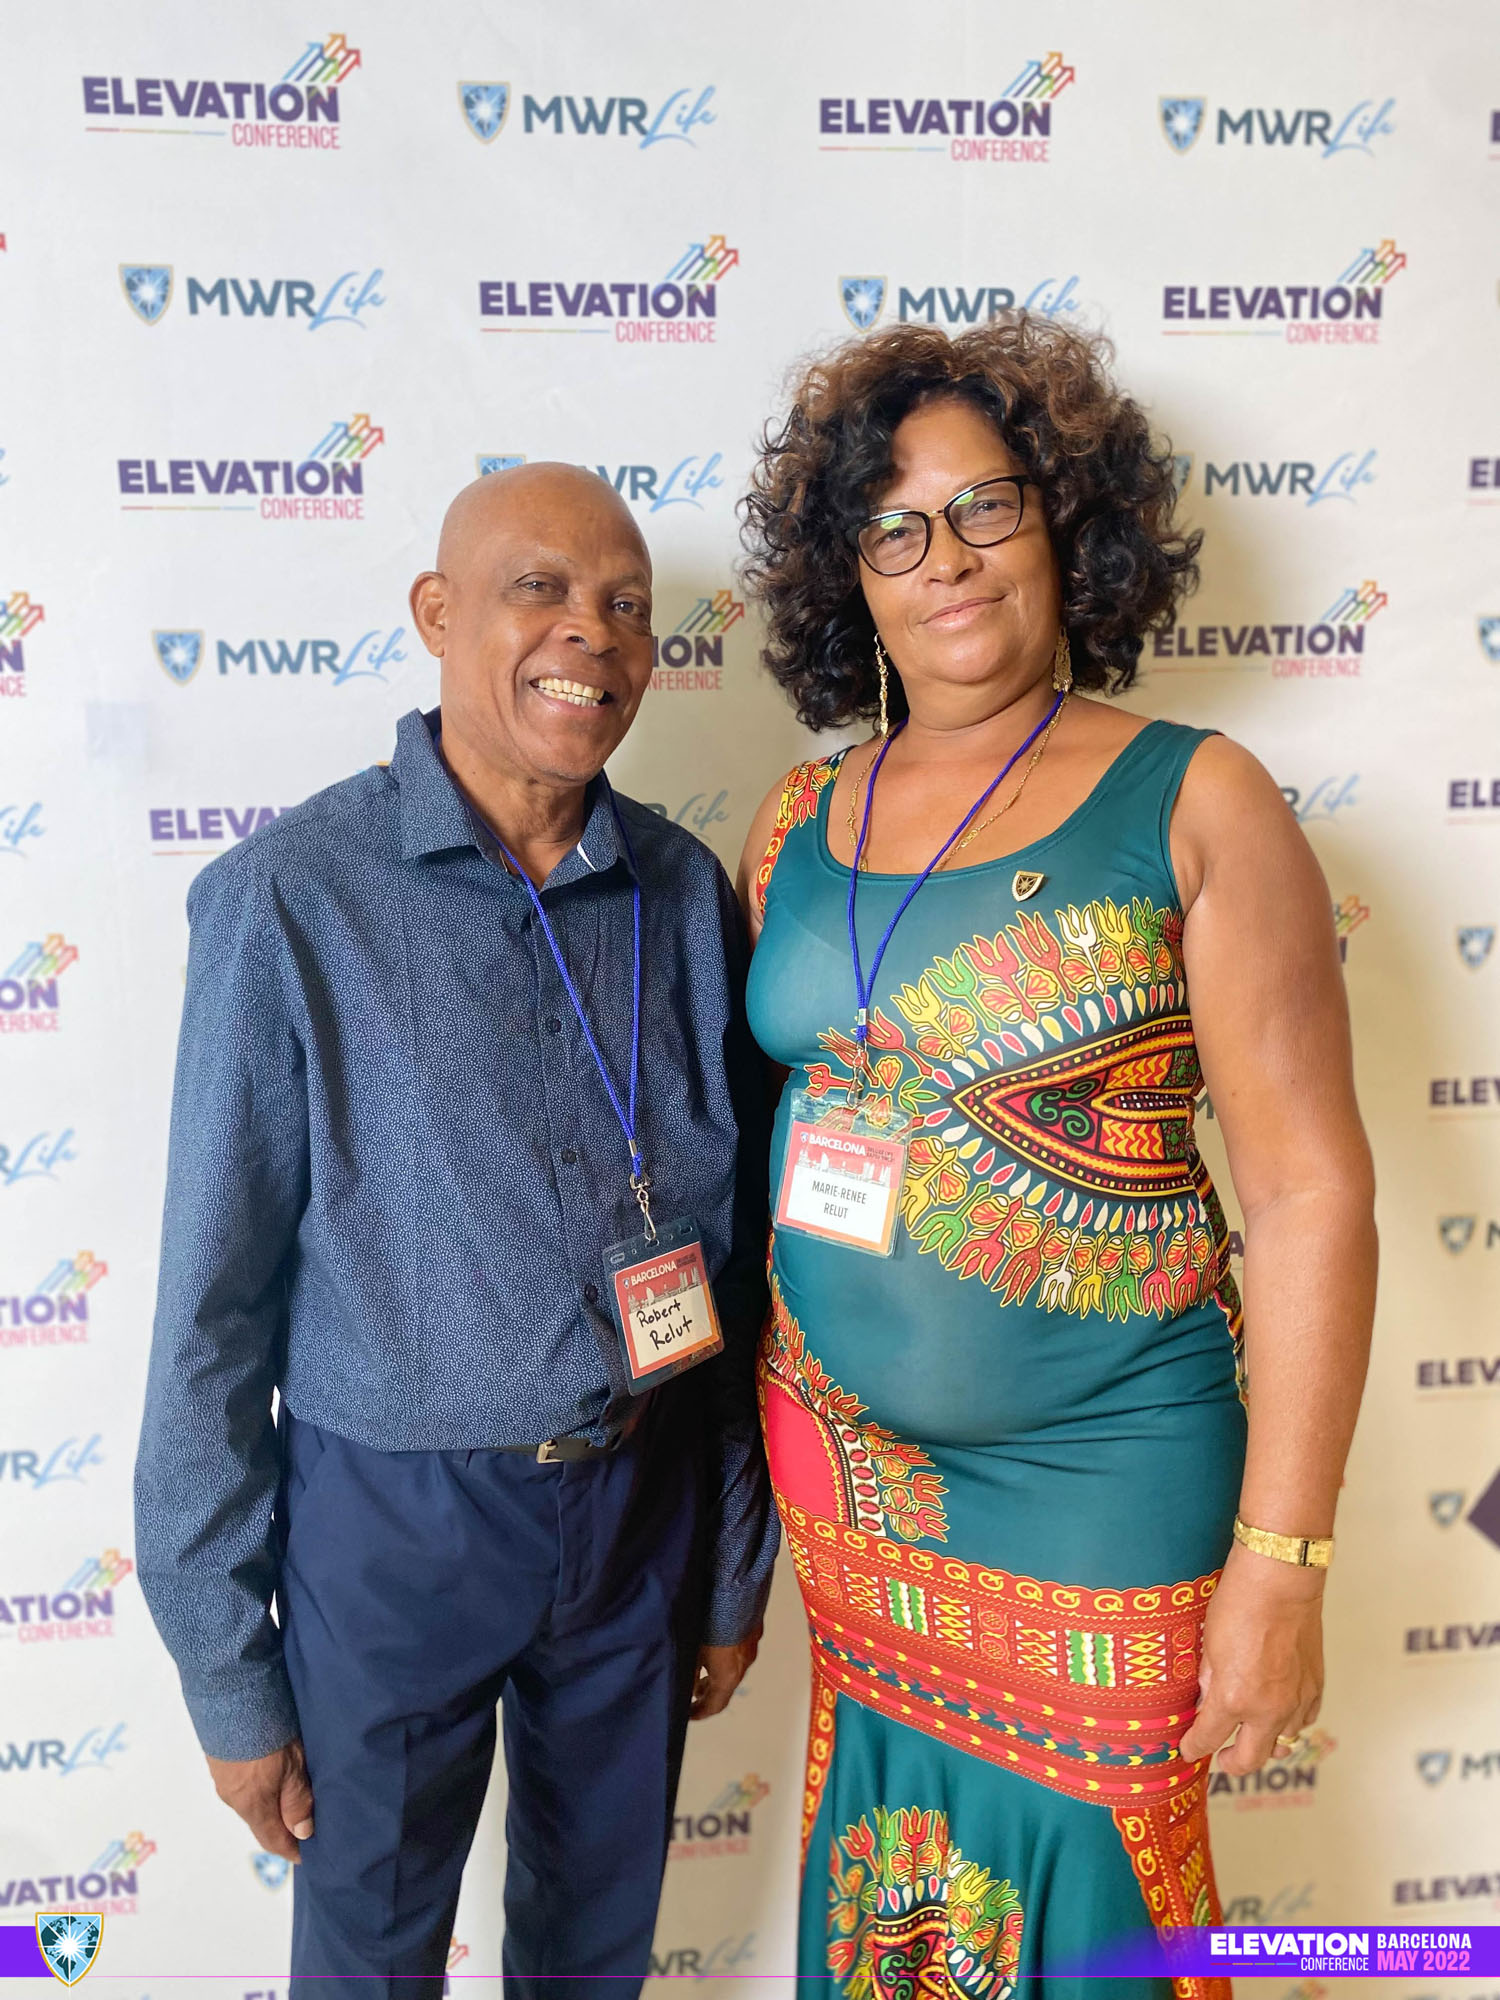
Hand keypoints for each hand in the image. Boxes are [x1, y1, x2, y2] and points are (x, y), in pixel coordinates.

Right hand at [205, 1739, 314, 1860]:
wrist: (230, 1694)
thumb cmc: (267, 1731)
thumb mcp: (293, 1766)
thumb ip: (298, 1800)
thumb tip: (303, 1834)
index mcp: (252, 1805)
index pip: (273, 1840)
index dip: (291, 1850)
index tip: (307, 1856)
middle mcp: (233, 1798)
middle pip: (261, 1822)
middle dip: (281, 1827)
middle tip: (306, 1825)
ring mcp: (223, 1778)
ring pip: (251, 1802)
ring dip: (270, 1804)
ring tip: (292, 1796)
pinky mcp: (220, 1759)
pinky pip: (242, 1784)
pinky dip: (259, 1787)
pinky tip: (270, 1773)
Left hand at [690, 1626, 761, 1719]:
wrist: (734, 1585)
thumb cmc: (708, 1620)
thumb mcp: (691, 1648)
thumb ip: (689, 1671)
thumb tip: (685, 1685)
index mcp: (729, 1673)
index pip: (716, 1704)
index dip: (702, 1712)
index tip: (690, 1715)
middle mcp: (744, 1662)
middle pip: (727, 1686)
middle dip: (709, 1692)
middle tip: (693, 1694)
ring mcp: (751, 1643)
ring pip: (735, 1666)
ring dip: (718, 1672)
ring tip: (701, 1669)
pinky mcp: (753, 1626)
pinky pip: (739, 1649)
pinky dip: (726, 1655)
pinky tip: (716, 1643)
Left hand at [1178, 1542, 1323, 1773]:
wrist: (1280, 1581)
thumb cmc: (1239, 1603)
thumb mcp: (1208, 1643)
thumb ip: (1208, 1680)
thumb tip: (1206, 1701)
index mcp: (1233, 1697)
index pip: (1209, 1737)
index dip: (1194, 1746)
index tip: (1188, 1748)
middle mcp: (1268, 1708)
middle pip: (1250, 1759)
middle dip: (1232, 1763)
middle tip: (1222, 1758)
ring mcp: (1296, 1700)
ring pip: (1282, 1743)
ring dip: (1265, 1743)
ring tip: (1251, 1735)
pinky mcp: (1315, 1687)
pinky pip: (1304, 1721)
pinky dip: (1290, 1724)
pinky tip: (1279, 1714)